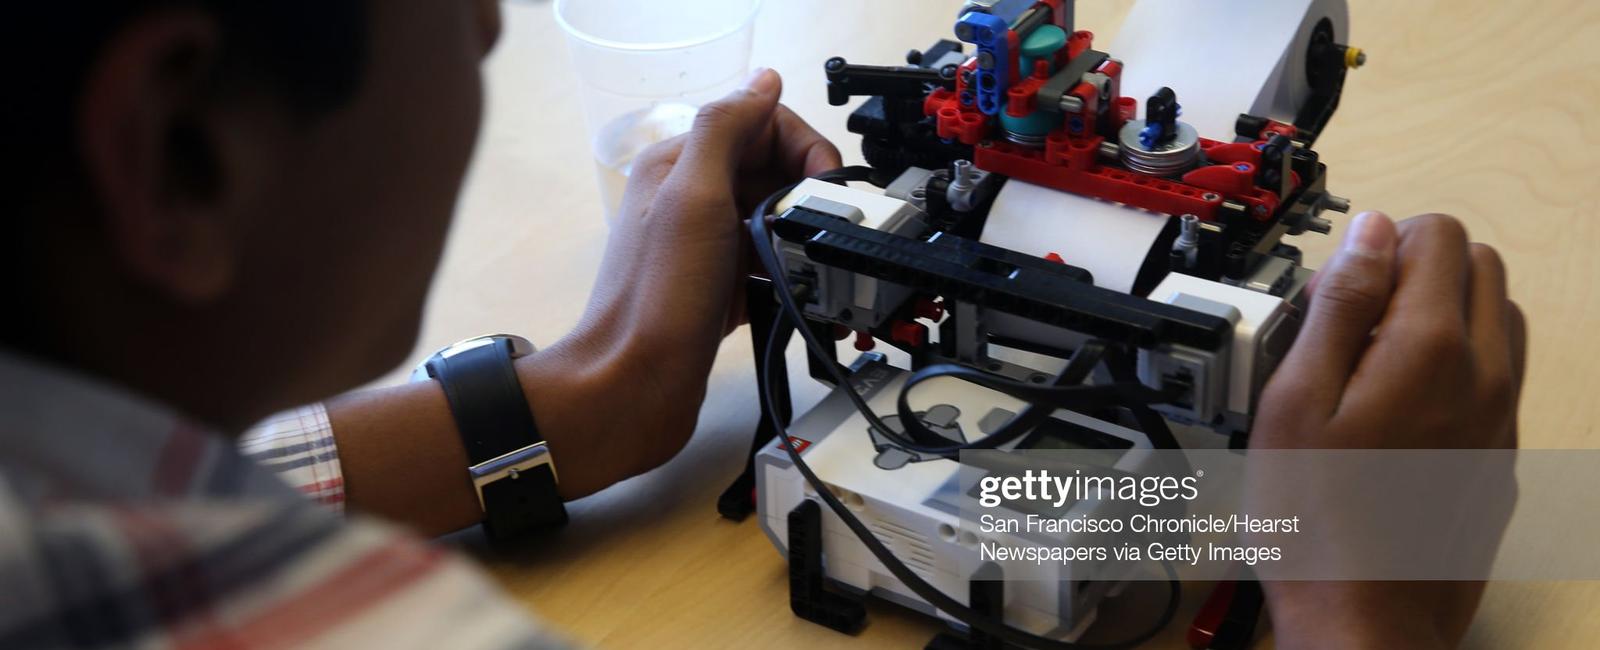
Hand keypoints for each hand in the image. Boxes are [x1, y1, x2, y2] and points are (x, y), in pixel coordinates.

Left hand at [518, 69, 841, 497]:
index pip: (758, 122)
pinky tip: (803, 290)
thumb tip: (762, 81)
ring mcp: (708, 244)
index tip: (825, 184)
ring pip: (777, 216)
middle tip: (826, 228)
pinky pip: (771, 261)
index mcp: (680, 164)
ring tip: (817, 263)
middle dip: (810, 191)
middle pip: (774, 167)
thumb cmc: (658, 299)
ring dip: (806, 233)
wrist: (634, 389)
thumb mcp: (694, 197)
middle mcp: (693, 198)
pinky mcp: (722, 286)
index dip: (801, 145)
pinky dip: (794, 269)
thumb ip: (725, 128)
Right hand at [1250, 212, 1526, 647]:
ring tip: (1373, 360)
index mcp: (1429, 349)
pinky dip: (1455, 365)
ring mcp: (1501, 415)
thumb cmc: (1316, 524)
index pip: (1438, 234)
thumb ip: (1337, 307)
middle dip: (1416, 268)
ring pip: (1498, 317)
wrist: (1365, 619)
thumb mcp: (1294, 401)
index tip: (1340, 286)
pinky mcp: (1501, 452)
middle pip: (1479, 264)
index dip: (1380, 243)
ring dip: (1443, 312)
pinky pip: (1496, 376)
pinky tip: (1395, 412)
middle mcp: (1484, 374)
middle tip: (1353, 318)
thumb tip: (1369, 235)